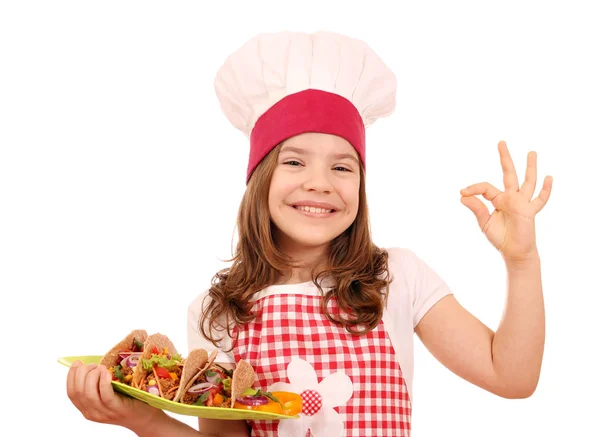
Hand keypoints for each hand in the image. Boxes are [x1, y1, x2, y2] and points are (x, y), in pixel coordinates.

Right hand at [66, 361, 159, 429]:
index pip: (71, 393)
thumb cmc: (126, 401)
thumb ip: (97, 385)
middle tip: (93, 364)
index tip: (77, 363)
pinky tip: (106, 372)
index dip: (71, 376)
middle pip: (78, 392)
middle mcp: (92, 413)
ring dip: (92, 376)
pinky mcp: (117, 409)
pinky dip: (103, 382)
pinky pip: (105, 395)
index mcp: (87, 409)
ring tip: (100, 367)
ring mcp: (105, 413)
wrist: (143, 417)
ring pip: (89, 393)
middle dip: (82, 373)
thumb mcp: (107, 395)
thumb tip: (90, 365)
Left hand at [459, 141, 552, 262]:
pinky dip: (545, 190)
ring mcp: (522, 203)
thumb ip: (476, 208)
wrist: (514, 252)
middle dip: (505, 158)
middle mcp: (511, 198)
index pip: (485, 187)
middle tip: (501, 142)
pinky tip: (548, 177)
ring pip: (527, 182)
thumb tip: (462, 196)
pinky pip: (540, 200)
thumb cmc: (500, 238)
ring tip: (531, 152)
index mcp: (498, 199)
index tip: (462, 192)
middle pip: (509, 174)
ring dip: (530, 167)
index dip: (473, 188)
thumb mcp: (485, 223)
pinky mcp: (530, 212)